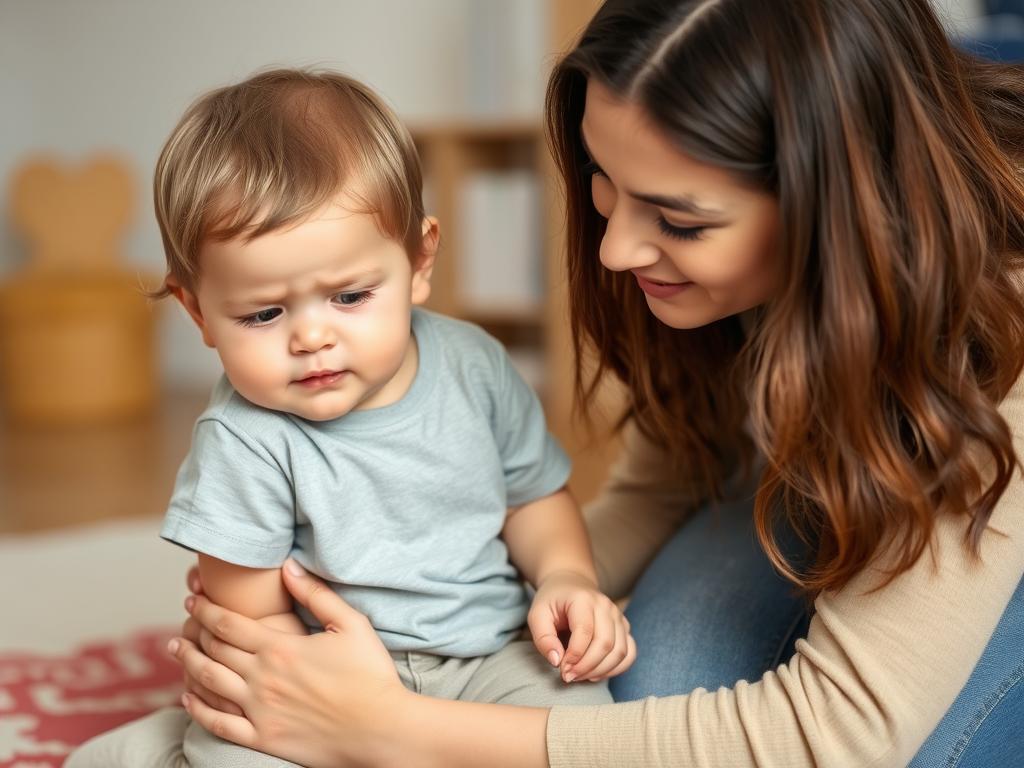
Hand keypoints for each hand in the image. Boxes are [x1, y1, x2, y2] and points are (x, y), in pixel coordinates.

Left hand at [168, 559, 410, 767]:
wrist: (381, 728)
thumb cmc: (371, 674)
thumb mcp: (350, 624)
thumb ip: (316, 594)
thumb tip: (288, 566)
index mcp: (280, 648)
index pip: (227, 624)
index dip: (205, 609)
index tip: (193, 599)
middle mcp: (262, 678)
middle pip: (212, 650)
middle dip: (192, 631)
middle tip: (184, 620)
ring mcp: (259, 711)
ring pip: (208, 683)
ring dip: (188, 664)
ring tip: (177, 650)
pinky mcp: (263, 738)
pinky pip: (219, 724)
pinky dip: (198, 710)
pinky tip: (188, 699)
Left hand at [528, 570, 635, 682]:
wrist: (570, 584)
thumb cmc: (552, 601)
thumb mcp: (537, 615)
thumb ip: (543, 638)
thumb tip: (556, 661)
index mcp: (583, 599)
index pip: (585, 631)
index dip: (574, 655)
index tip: (561, 668)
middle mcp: (606, 606)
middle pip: (605, 644)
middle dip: (586, 667)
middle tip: (568, 676)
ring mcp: (618, 616)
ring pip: (620, 652)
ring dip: (600, 671)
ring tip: (579, 676)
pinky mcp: (624, 627)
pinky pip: (629, 654)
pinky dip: (616, 669)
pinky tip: (596, 674)